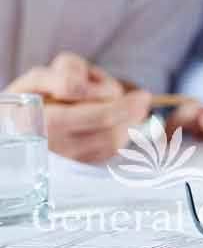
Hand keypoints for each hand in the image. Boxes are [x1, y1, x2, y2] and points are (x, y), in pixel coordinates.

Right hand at [4, 54, 149, 162]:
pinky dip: (119, 138)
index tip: (144, 95)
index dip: (128, 105)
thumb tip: (86, 86)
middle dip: (131, 115)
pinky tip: (117, 124)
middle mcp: (54, 148)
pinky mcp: (73, 171)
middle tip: (142, 100)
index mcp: (44, 123)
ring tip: (123, 109)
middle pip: (112, 134)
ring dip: (127, 126)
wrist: (9, 129)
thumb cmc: (28, 98)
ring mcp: (64, 163)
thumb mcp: (39, 78)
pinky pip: (106, 156)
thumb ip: (65, 76)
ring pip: (112, 146)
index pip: (102, 116)